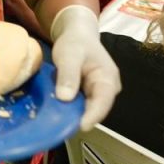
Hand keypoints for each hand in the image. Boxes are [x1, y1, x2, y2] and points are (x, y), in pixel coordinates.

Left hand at [49, 5, 120, 130]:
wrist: (76, 35)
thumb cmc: (75, 43)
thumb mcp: (69, 55)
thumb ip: (68, 74)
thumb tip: (65, 98)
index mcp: (108, 79)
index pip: (103, 101)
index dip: (93, 116)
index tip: (80, 126)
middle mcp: (106, 89)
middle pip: (95, 109)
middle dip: (79, 118)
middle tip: (60, 128)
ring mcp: (97, 93)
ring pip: (86, 110)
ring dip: (72, 115)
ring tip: (55, 122)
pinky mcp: (87, 95)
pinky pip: (79, 106)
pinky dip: (69, 110)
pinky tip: (55, 113)